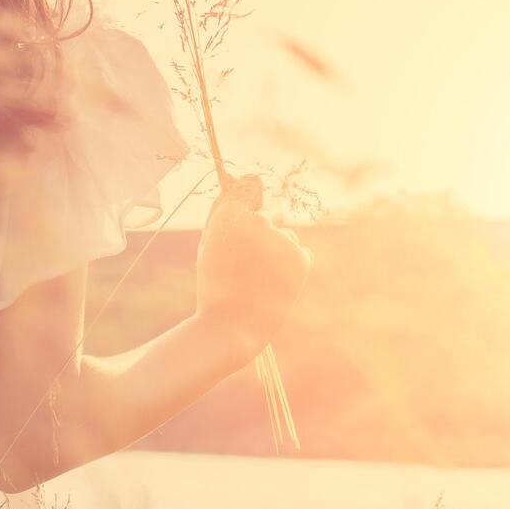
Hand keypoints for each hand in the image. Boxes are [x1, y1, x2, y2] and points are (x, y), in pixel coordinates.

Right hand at [193, 173, 309, 352]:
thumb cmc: (215, 285)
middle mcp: (259, 220)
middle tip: (247, 266)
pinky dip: (292, 266)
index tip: (248, 216)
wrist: (229, 326)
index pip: (248, 187)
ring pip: (286, 236)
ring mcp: (281, 239)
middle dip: (264, 234)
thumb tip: (245, 182)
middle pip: (270, 215)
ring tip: (259, 280)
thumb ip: (222, 210)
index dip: (249, 202)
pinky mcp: (300, 258)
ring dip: (278, 252)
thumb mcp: (209, 244)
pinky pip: (300, 253)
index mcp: (230, 214)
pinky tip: (274, 285)